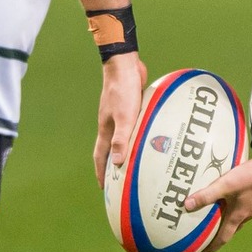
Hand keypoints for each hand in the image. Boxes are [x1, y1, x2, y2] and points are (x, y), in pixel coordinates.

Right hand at [94, 53, 148, 182]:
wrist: (124, 64)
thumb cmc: (123, 90)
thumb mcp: (124, 117)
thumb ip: (122, 139)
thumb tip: (117, 163)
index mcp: (106, 129)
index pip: (101, 156)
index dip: (101, 172)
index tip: (104, 187)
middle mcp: (111, 124)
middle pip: (111, 150)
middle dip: (113, 166)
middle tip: (120, 181)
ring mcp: (120, 116)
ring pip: (123, 139)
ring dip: (127, 151)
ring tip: (137, 163)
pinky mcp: (131, 107)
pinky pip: (134, 127)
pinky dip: (138, 136)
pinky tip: (150, 139)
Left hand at [183, 150, 251, 251]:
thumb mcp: (226, 184)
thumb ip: (207, 195)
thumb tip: (186, 206)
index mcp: (237, 215)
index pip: (223, 237)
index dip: (213, 246)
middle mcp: (247, 214)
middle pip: (231, 228)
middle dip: (220, 232)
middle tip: (209, 233)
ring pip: (240, 216)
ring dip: (230, 217)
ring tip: (220, 212)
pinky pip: (247, 205)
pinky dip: (238, 204)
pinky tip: (236, 194)